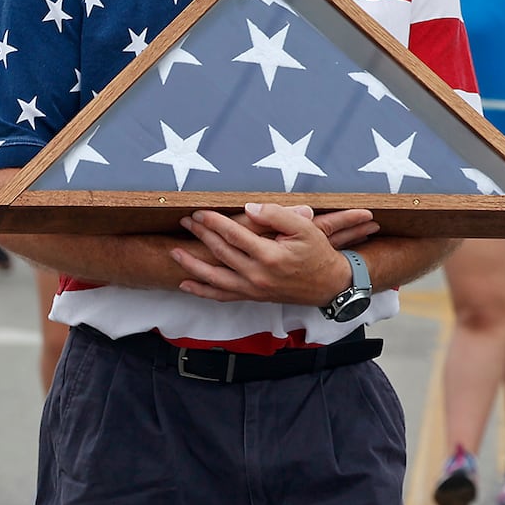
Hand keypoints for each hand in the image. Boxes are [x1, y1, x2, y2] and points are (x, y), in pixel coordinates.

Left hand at [171, 203, 354, 305]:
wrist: (329, 285)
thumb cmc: (318, 254)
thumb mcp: (305, 227)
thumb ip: (276, 215)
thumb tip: (249, 208)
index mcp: (269, 255)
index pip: (234, 235)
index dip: (214, 222)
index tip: (200, 212)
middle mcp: (257, 275)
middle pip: (220, 253)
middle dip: (201, 235)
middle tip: (186, 221)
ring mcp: (253, 289)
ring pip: (214, 278)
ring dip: (193, 265)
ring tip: (175, 251)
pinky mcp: (252, 297)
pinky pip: (222, 296)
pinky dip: (203, 291)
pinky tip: (187, 284)